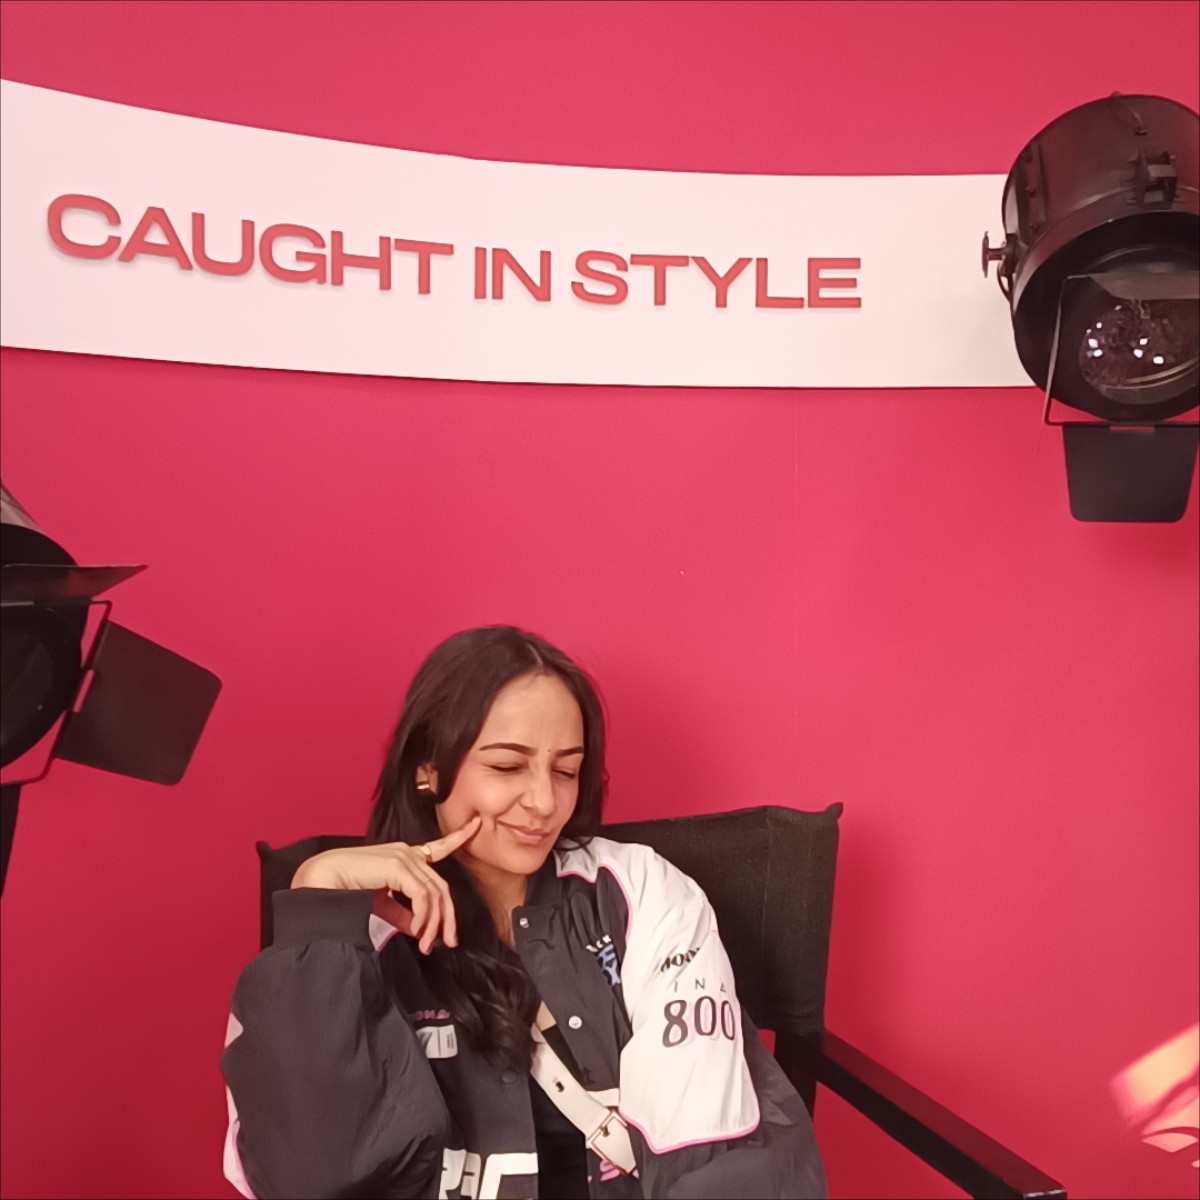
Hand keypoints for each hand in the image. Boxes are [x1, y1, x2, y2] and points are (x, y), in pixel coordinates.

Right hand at [291, 815, 480, 953]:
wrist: (321, 882)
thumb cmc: (344, 890)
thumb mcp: (381, 904)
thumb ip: (402, 914)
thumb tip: (420, 929)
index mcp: (404, 857)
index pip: (438, 846)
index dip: (459, 836)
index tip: (476, 824)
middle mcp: (407, 853)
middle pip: (441, 886)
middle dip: (447, 917)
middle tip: (447, 942)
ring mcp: (404, 857)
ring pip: (434, 894)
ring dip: (433, 923)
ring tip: (425, 944)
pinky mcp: (398, 866)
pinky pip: (423, 896)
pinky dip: (424, 917)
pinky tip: (417, 932)